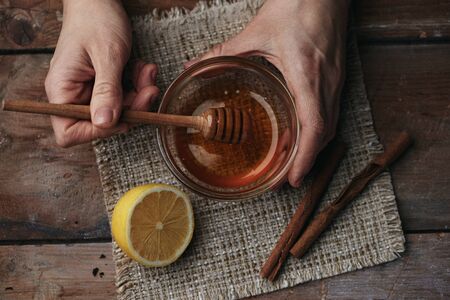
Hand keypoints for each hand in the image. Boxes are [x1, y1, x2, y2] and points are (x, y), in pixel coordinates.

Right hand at [45, 0, 158, 146]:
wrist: (100, 0)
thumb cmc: (97, 20)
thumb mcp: (107, 55)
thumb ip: (107, 91)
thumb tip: (104, 123)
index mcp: (62, 89)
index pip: (69, 132)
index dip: (96, 132)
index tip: (122, 118)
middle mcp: (73, 94)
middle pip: (101, 123)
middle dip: (129, 108)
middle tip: (148, 91)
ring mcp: (90, 90)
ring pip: (118, 110)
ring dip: (138, 95)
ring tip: (147, 73)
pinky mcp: (104, 84)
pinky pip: (124, 96)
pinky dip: (137, 85)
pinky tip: (143, 68)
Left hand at [186, 0, 348, 186]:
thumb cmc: (298, 6)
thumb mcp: (257, 32)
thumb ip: (225, 53)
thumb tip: (196, 65)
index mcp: (306, 75)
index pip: (314, 126)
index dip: (306, 156)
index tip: (293, 178)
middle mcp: (325, 83)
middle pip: (323, 134)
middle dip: (306, 161)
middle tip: (284, 180)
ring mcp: (335, 80)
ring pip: (329, 125)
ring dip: (312, 148)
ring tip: (291, 163)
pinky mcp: (336, 75)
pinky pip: (329, 111)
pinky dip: (316, 130)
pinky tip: (300, 133)